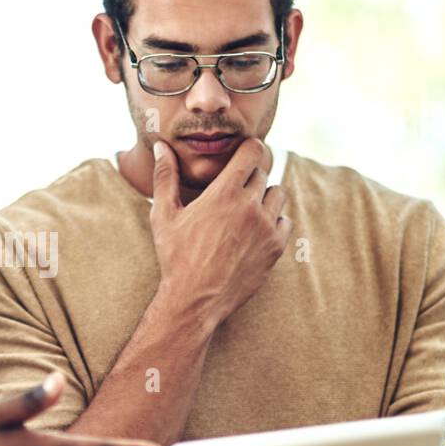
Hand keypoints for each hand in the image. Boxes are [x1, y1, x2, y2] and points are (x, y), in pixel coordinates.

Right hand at [150, 138, 290, 327]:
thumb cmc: (175, 257)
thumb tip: (160, 146)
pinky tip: (254, 231)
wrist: (195, 300)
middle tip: (233, 191)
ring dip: (263, 197)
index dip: (249, 148)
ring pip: (277, 194)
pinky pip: (284, 221)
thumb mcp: (164, 215)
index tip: (242, 153)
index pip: (253, 151)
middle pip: (262, 173)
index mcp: (224, 192)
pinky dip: (273, 221)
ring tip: (243, 211)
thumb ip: (164, 176)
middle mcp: (250, 205)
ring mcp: (266, 227)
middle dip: (248, 177)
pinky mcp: (276, 247)